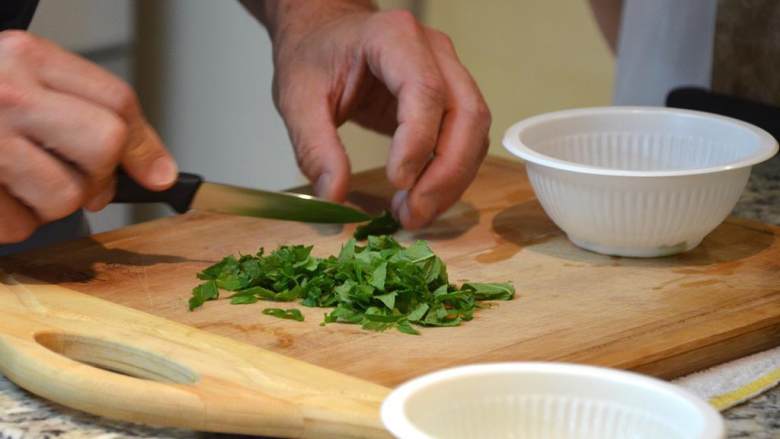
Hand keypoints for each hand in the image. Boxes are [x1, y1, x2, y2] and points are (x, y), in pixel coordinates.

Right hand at [0, 31, 176, 242]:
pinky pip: (19, 227)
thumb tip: (159, 172)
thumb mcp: (27, 80)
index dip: (146, 146)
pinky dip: (13, 221)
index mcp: (25, 57)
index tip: (158, 175)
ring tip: (20, 179)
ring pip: (65, 197)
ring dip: (52, 202)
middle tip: (75, 176)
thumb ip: (91, 111)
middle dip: (99, 174)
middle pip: (104, 146)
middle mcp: (5, 94)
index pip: (117, 102)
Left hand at [255, 1, 490, 228]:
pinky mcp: (450, 99)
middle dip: (445, 174)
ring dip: (452, 181)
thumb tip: (333, 196)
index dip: (418, 141)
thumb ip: (314, 147)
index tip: (395, 182)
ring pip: (474, 132)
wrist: (324, 35)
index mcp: (394, 37)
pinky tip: (421, 198)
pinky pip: (467, 141)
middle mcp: (434, 52)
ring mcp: (449, 73)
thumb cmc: (313, 56)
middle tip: (411, 214)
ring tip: (413, 213)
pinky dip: (450, 176)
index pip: (425, 90)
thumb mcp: (298, 99)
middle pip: (466, 114)